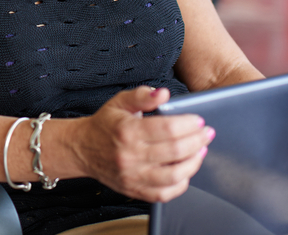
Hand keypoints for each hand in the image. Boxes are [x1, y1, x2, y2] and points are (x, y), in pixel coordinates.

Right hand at [72, 86, 213, 202]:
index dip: (189, 124)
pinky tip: (185, 171)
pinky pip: (164, 193)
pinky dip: (181, 184)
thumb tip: (163, 93)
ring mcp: (133, 175)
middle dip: (197, 141)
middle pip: (175, 151)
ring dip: (193, 163)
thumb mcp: (119, 102)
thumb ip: (142, 96)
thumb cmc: (103, 125)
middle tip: (206, 134)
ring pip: (174, 175)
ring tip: (200, 151)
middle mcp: (130, 155)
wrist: (81, 148)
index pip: (168, 129)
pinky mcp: (134, 189)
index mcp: (127, 131)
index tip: (198, 121)